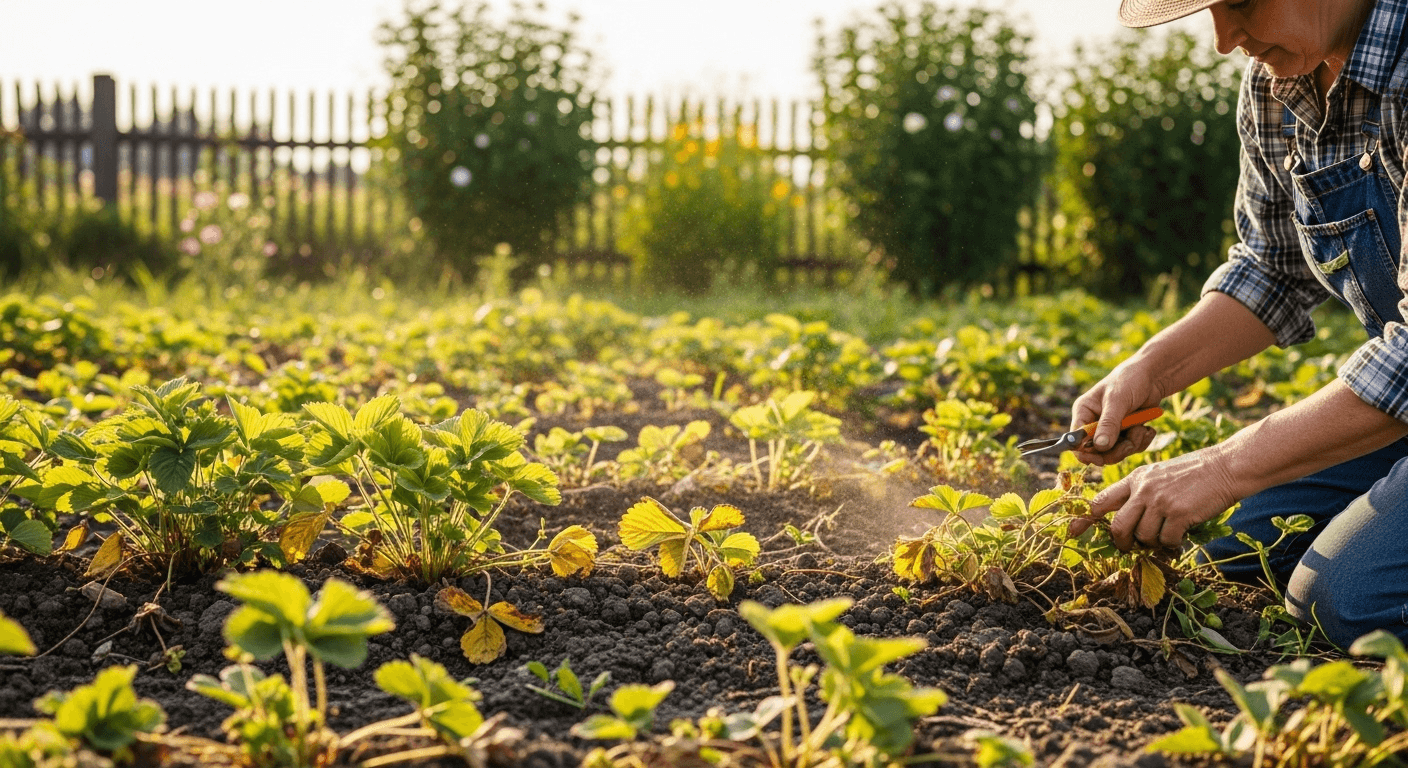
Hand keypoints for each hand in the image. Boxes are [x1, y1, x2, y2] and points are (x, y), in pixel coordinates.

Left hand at [1067, 446, 1238, 549]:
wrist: (1225, 466)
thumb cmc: (1193, 474)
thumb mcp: (1158, 475)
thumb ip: (1140, 493)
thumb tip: (1126, 524)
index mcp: (1135, 479)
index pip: (1100, 501)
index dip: (1085, 520)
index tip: (1072, 533)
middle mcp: (1143, 489)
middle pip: (1117, 527)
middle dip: (1122, 543)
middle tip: (1131, 548)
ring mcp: (1160, 501)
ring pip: (1143, 536)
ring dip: (1153, 543)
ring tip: (1166, 536)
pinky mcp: (1179, 513)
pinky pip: (1167, 540)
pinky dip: (1172, 545)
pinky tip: (1180, 537)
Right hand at [1071, 364, 1165, 465]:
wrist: (1153, 377)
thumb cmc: (1130, 381)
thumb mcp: (1118, 400)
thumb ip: (1109, 424)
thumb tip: (1099, 446)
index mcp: (1084, 412)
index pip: (1075, 439)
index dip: (1085, 452)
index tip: (1100, 458)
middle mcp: (1094, 423)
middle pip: (1096, 452)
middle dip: (1115, 450)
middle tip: (1130, 443)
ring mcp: (1110, 430)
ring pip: (1115, 452)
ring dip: (1131, 444)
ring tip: (1141, 429)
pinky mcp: (1125, 434)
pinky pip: (1130, 449)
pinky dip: (1140, 442)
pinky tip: (1147, 430)